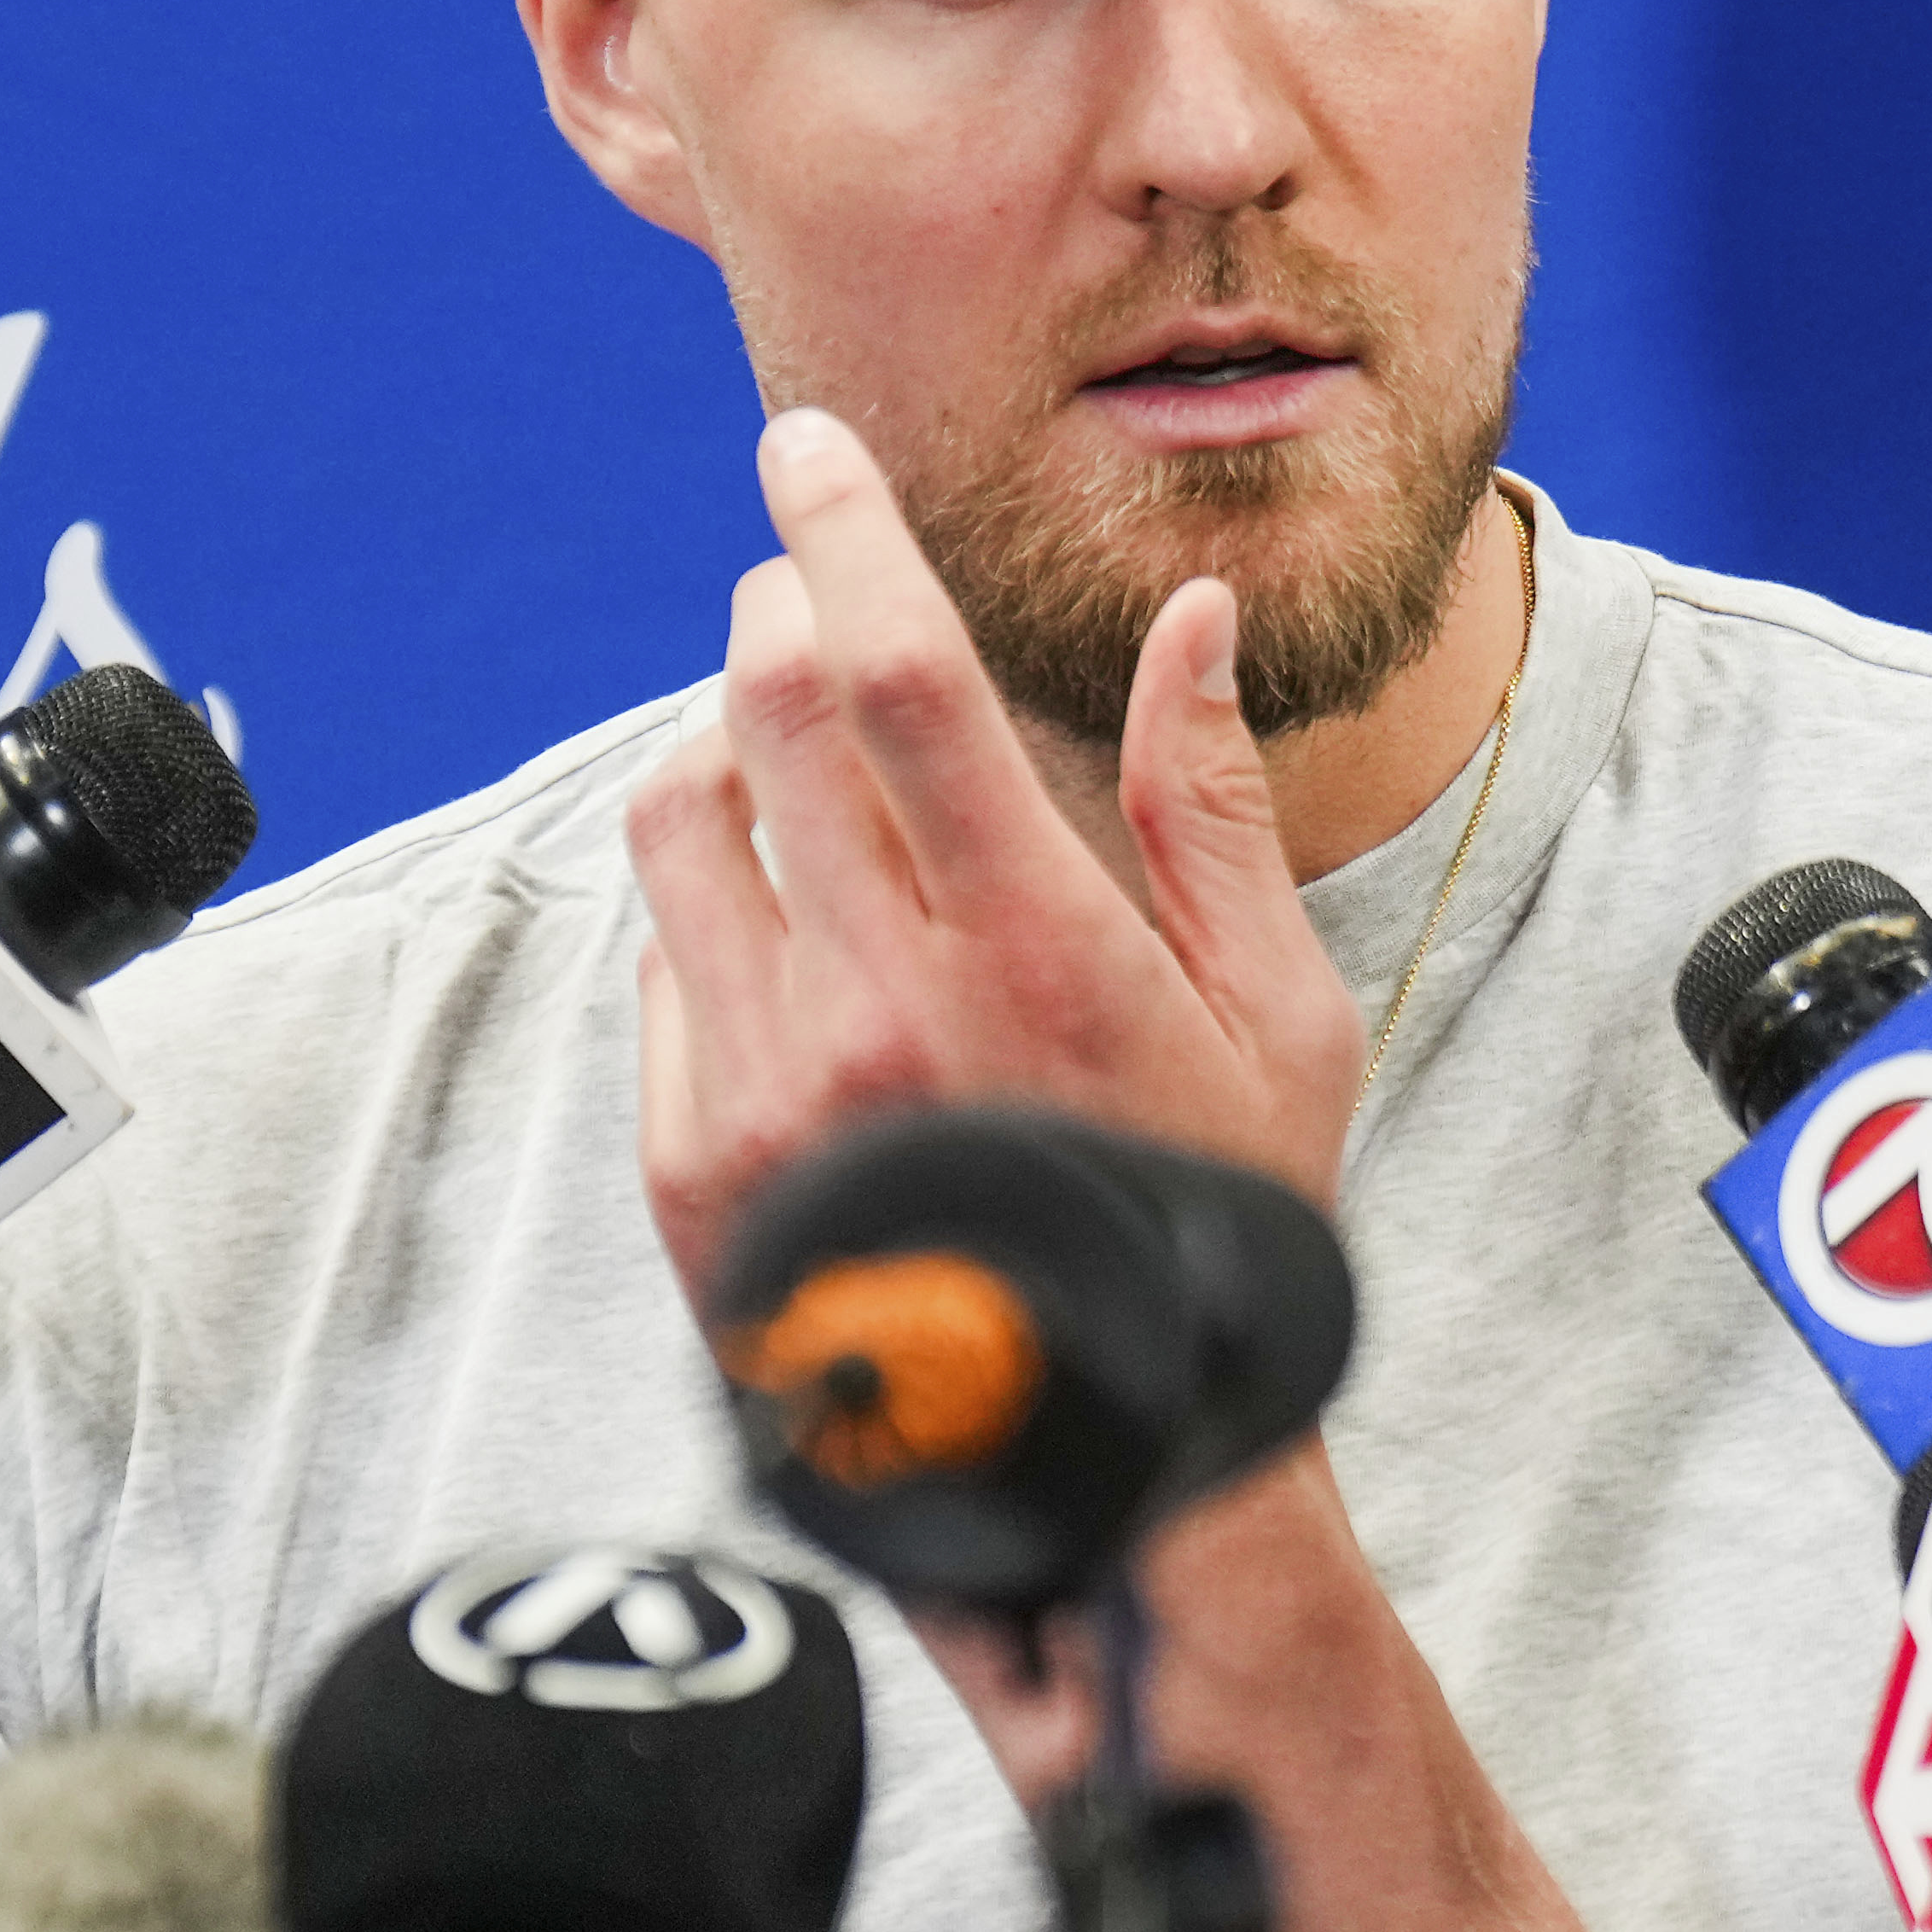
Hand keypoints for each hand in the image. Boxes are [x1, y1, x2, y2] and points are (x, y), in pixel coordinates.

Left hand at [624, 408, 1367, 1296]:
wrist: (1100, 1483)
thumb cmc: (1210, 1231)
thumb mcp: (1274, 1021)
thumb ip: (1213, 805)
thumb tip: (1193, 617)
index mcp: (1038, 955)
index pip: (901, 676)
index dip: (846, 533)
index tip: (811, 448)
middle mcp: (882, 1011)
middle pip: (770, 710)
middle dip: (777, 602)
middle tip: (801, 574)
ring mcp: (767, 1094)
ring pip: (680, 817)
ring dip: (724, 737)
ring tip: (788, 746)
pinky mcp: (691, 1170)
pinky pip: (657, 961)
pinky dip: (710, 901)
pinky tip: (789, 931)